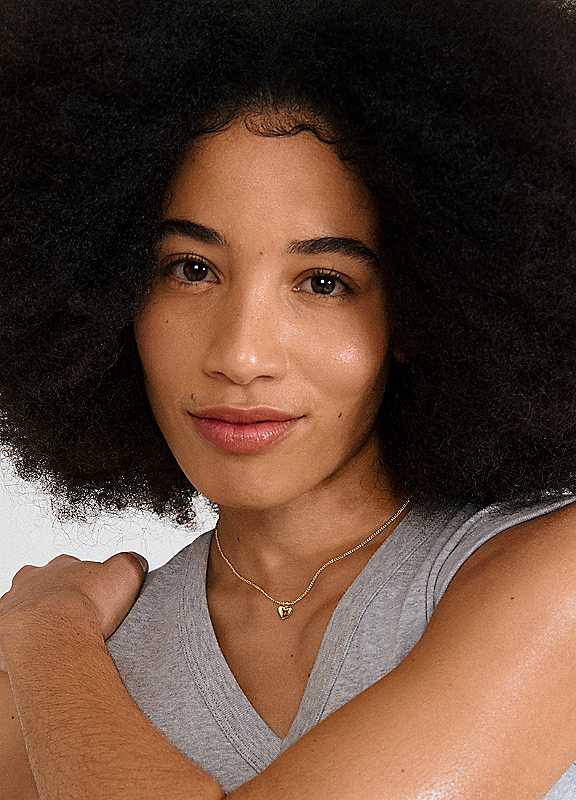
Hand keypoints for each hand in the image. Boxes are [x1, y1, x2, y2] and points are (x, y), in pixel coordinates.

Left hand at [0, 551, 148, 671]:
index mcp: (61, 565)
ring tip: (58, 640)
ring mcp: (13, 606)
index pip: (74, 568)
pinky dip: (26, 644)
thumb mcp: (125, 573)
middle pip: (45, 586)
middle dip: (57, 600)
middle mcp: (32, 581)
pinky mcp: (2, 633)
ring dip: (39, 621)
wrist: (51, 639)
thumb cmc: (83, 609)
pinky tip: (42, 653)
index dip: (87, 584)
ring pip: (26, 609)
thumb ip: (130, 562)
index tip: (96, 600)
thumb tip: (135, 561)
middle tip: (75, 621)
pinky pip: (12, 637)